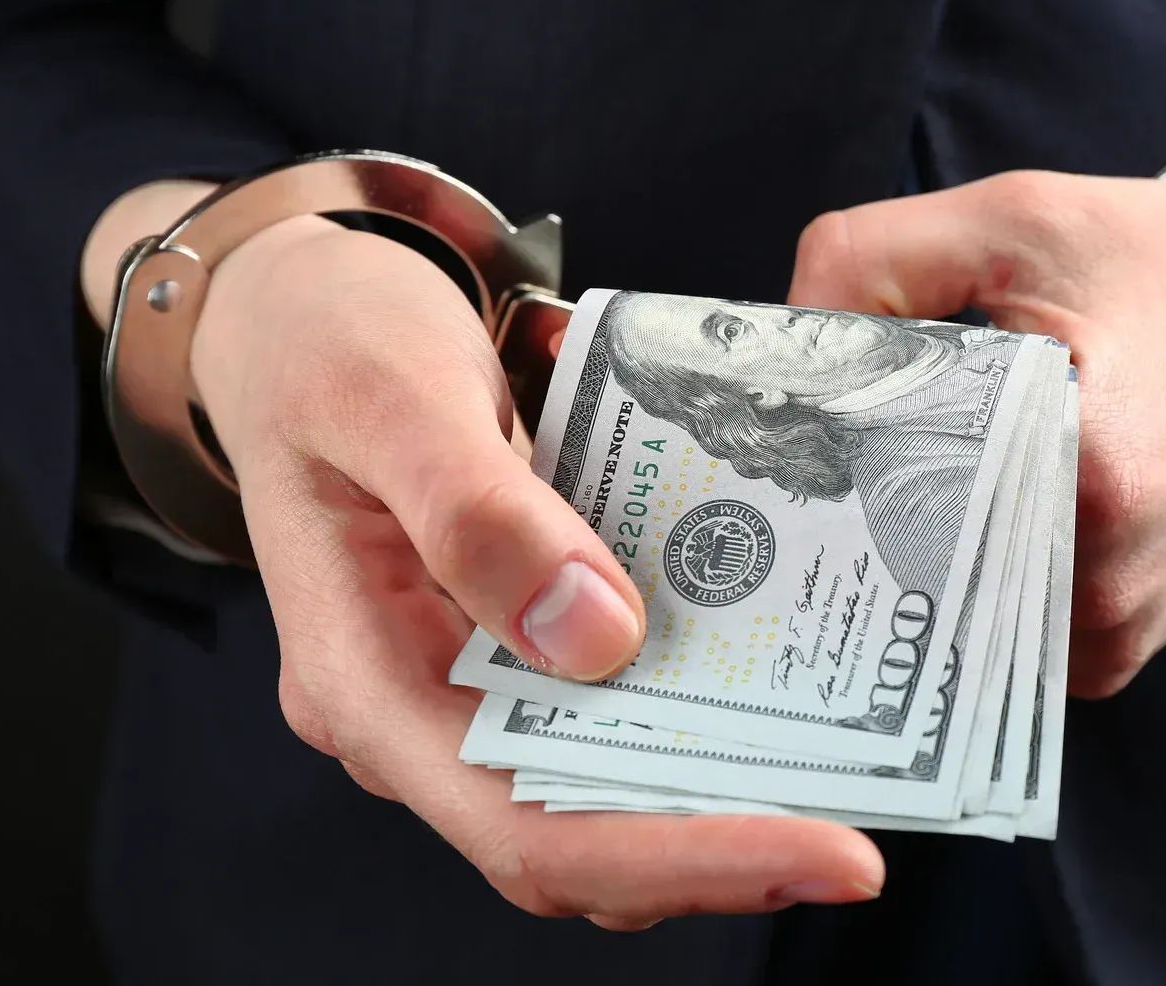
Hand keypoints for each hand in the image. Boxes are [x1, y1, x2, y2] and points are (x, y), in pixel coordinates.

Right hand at [85, 189, 883, 927]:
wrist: (293, 305)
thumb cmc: (324, 338)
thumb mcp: (388, 396)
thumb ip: (477, 514)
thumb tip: (597, 642)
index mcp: (362, 679)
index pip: (526, 828)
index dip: (681, 859)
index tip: (828, 854)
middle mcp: (414, 712)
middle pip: (578, 831)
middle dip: (724, 839)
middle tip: (871, 823)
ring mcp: (461, 684)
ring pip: (599, 783)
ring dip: (719, 784)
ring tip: (853, 756)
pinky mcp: (507, 643)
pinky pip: (606, 708)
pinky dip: (691, 709)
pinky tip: (780, 673)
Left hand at [788, 170, 1165, 696]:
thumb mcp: (1021, 218)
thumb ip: (873, 260)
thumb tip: (776, 347)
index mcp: (1087, 459)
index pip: (877, 475)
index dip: (816, 435)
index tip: (776, 412)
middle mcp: (1104, 575)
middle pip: (895, 549)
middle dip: (846, 489)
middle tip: (816, 436)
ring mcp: (1110, 632)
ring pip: (934, 593)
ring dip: (902, 531)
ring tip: (909, 456)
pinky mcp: (1114, 655)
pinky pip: (985, 620)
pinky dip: (959, 564)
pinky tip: (973, 499)